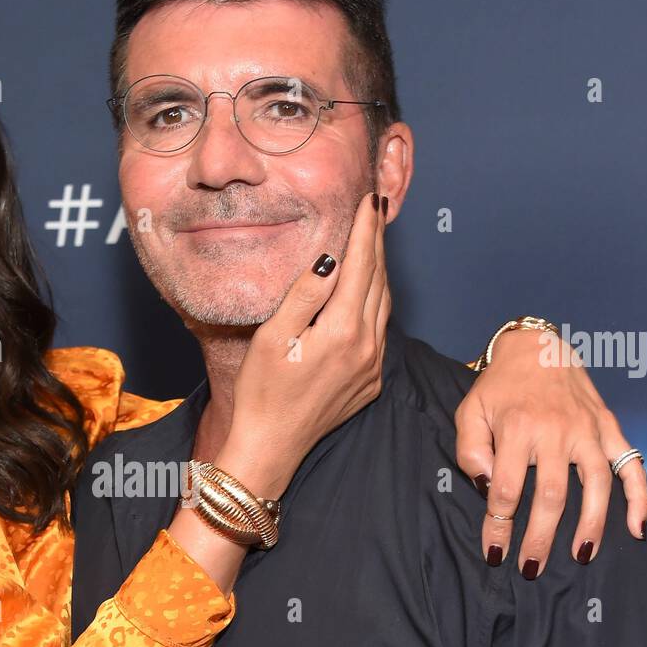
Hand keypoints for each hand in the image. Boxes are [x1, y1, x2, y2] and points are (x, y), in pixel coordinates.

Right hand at [222, 190, 390, 499]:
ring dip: (380, 270)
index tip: (369, 199)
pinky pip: (380, 331)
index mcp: (343, 331)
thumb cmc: (262, 393)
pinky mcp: (370, 382)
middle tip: (376, 207)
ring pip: (384, 305)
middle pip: (379, 281)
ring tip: (373, 240)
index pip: (361, 265)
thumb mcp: (273, 336)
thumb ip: (305, 294)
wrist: (271, 447)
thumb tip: (330, 257)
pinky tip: (366, 291)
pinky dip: (376, 302)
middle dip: (377, 242)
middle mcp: (367, 347)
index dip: (365, 229)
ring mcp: (372, 367)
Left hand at [455, 327, 646, 573]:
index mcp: (518, 429)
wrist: (537, 348)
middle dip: (540, 538)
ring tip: (580, 557)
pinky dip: (639, 497)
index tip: (494, 552)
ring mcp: (588, 431)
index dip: (498, 526)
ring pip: (596, 486)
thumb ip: (469, 450)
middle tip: (531, 567)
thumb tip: (485, 486)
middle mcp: (556, 432)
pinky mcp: (609, 428)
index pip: (506, 490)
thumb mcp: (469, 412)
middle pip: (551, 496)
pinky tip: (636, 527)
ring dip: (590, 526)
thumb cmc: (498, 388)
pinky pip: (631, 465)